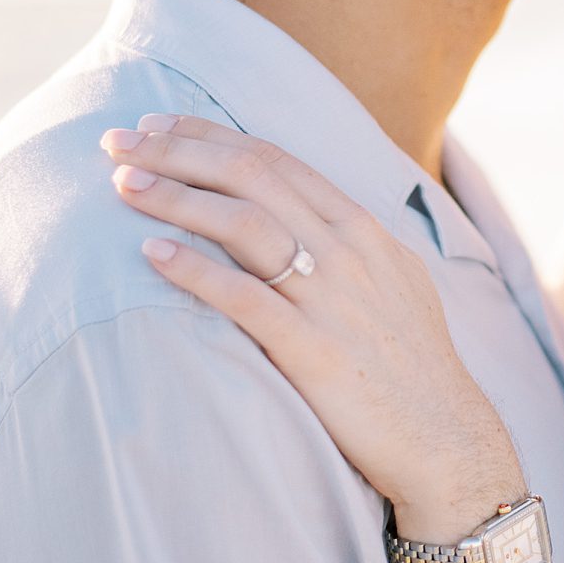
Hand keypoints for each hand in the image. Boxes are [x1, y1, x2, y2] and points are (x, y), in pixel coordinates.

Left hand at [101, 114, 520, 519]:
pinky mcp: (315, 351)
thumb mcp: (392, 283)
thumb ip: (345, 246)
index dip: (211, 135)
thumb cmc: (410, 366)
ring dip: (176, 196)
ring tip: (122, 183)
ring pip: (244, 223)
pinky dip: (196, 270)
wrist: (446, 439)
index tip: (158, 123)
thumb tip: (297, 219)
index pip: (276, 159)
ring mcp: (333, 298)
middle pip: (251, 176)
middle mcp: (348, 251)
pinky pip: (245, 299)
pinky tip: (151, 254)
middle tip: (117, 141)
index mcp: (362, 228)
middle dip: (178, 150)